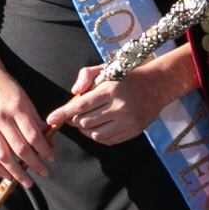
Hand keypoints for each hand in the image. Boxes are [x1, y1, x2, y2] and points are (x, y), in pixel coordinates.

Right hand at [0, 31, 53, 187]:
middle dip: (34, 164)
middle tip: (44, 173)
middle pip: (20, 149)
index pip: (33, 136)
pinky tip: (6, 176)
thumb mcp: (26, 100)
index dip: (44, 150)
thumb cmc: (7, 87)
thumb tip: (51, 142)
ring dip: (16, 172)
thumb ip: (37, 122)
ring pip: (3, 156)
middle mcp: (2, 119)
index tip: (51, 159)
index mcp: (16, 109)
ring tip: (26, 181)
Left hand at [49, 46, 201, 148]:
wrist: (157, 84)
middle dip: (76, 120)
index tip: (51, 120)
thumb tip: (74, 93)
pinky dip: (99, 136)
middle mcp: (120, 107)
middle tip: (75, 114)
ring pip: (95, 135)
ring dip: (86, 130)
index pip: (80, 106)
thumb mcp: (105, 68)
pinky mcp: (135, 131)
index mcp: (111, 90)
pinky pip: (109, 140)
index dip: (63, 114)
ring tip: (87, 120)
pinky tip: (100, 126)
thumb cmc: (126, 74)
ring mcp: (129, 121)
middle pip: (85, 122)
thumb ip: (85, 75)